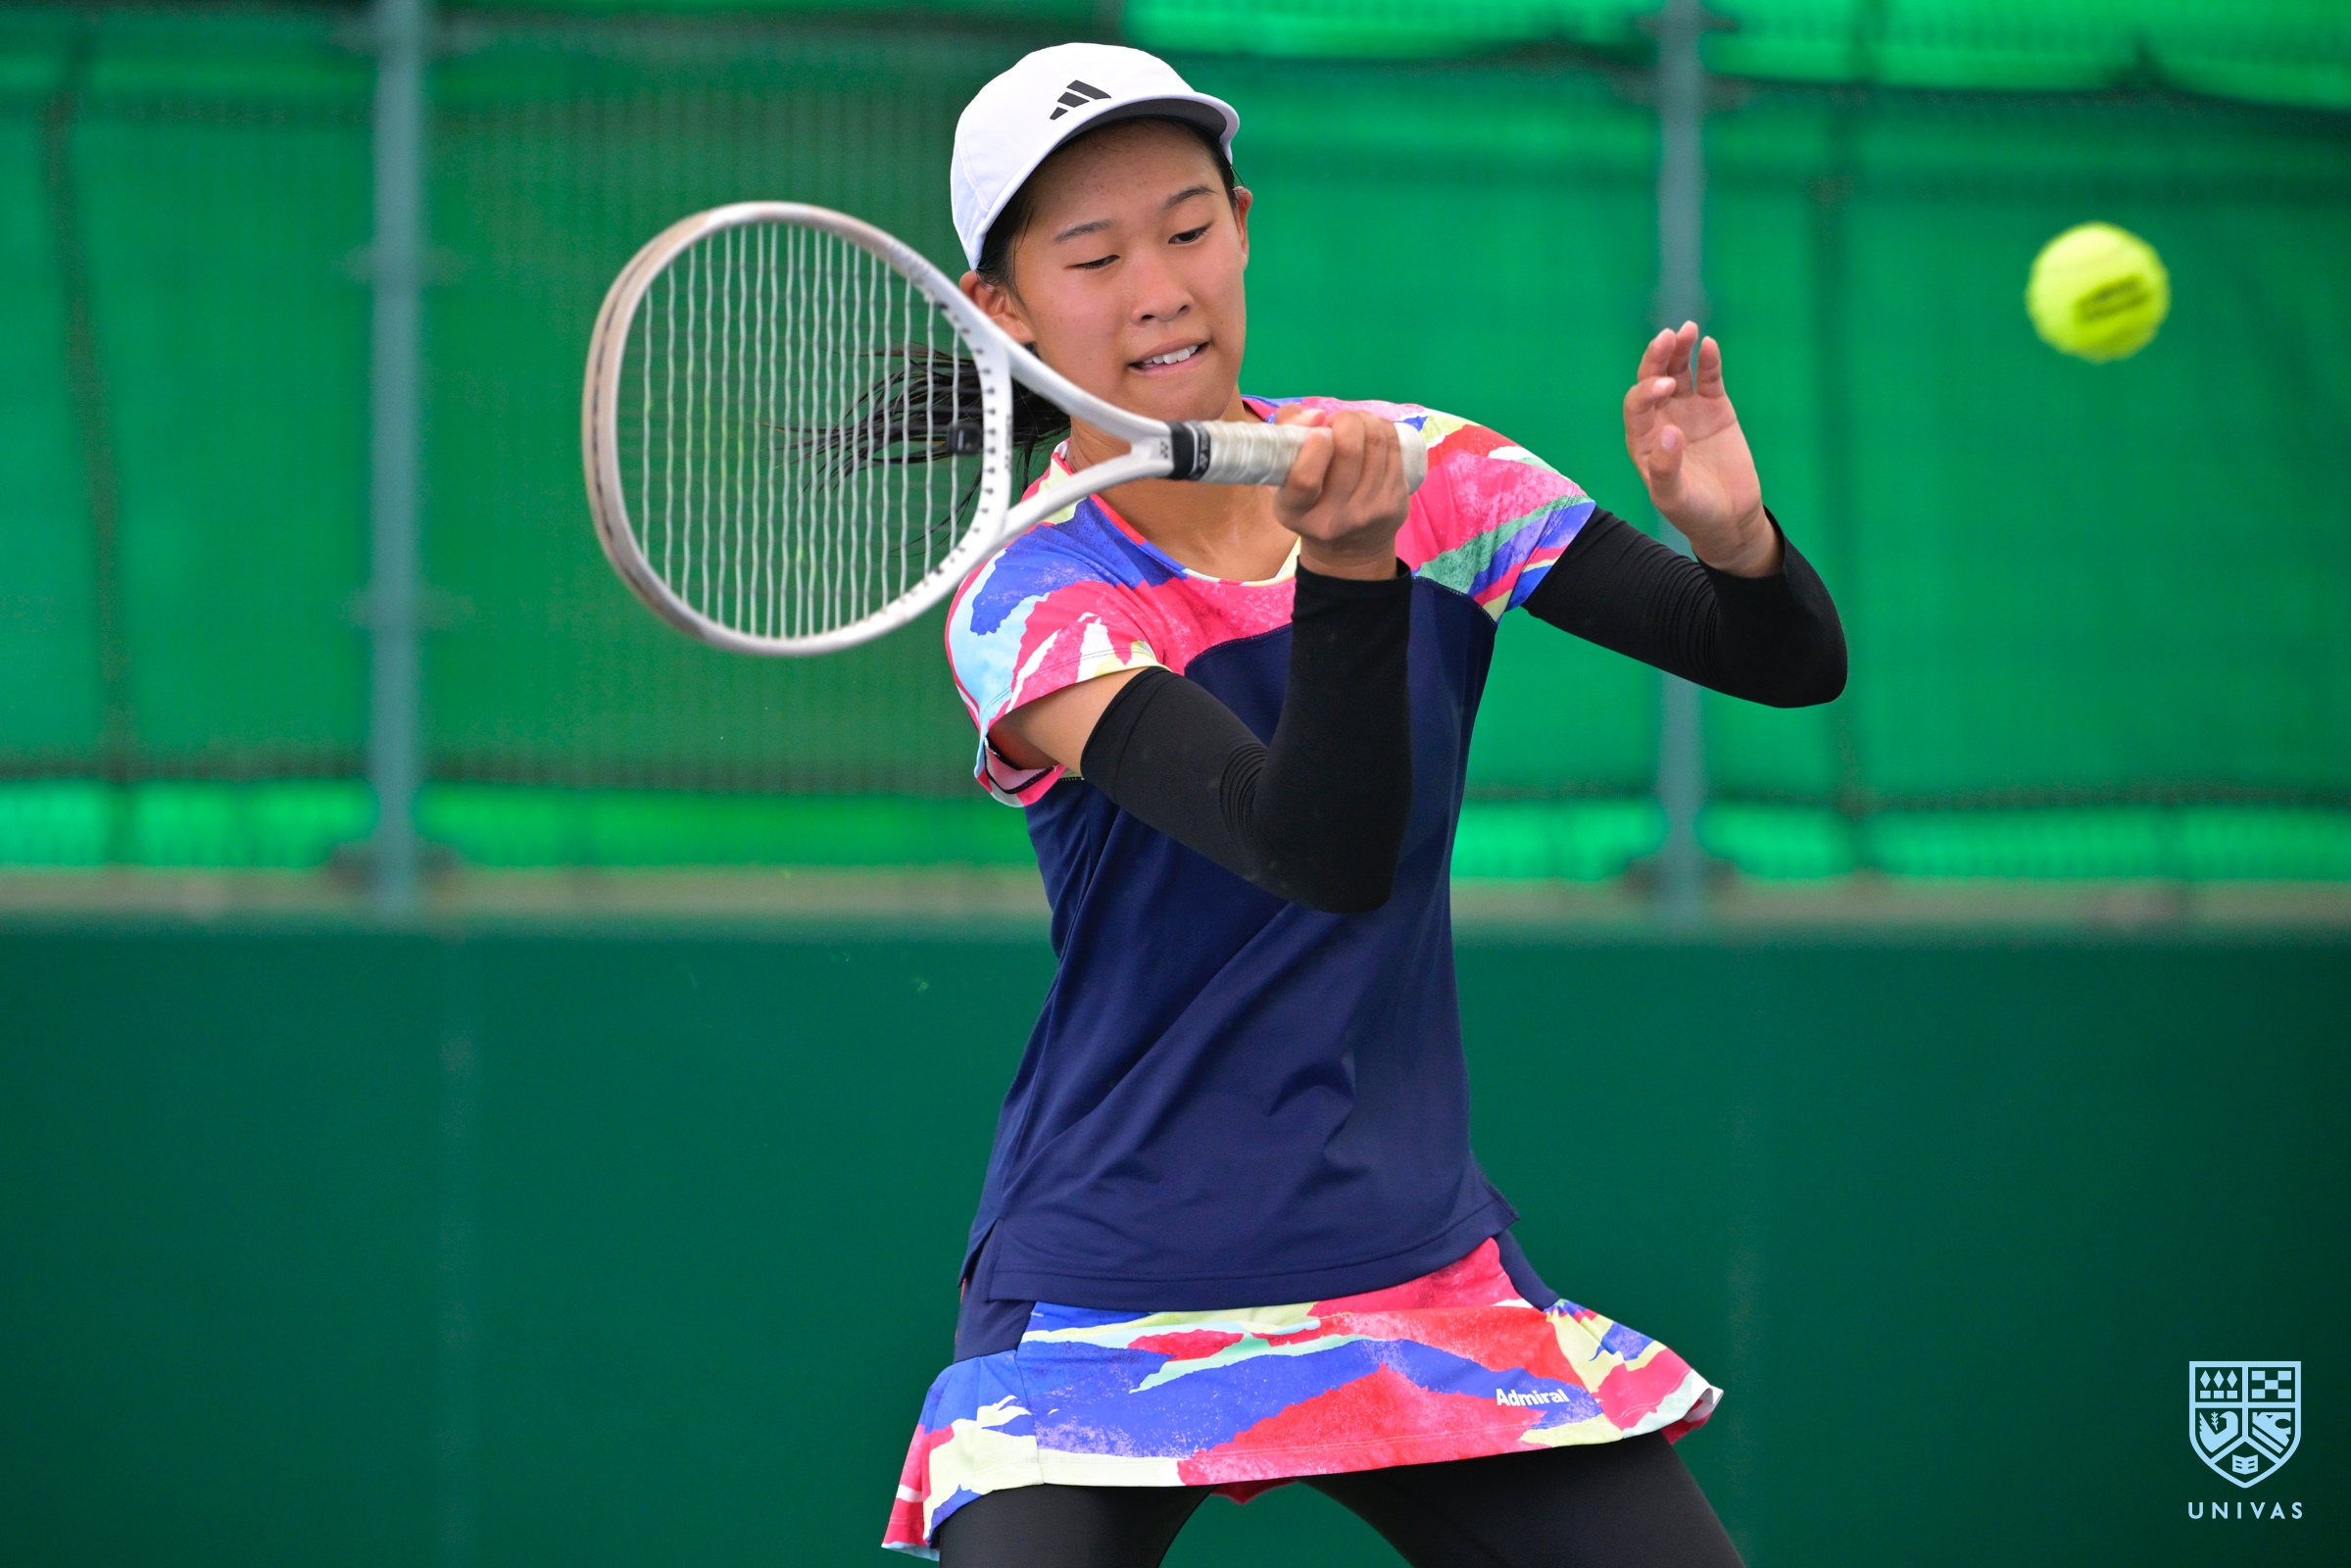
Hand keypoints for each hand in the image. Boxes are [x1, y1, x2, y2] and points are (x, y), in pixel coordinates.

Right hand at [1272, 406, 1407, 579]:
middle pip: (1349, 451)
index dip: (1314, 447)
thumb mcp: (1283, 475)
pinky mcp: (1395, 503)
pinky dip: (1384, 429)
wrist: (1350, 548)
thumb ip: (1287, 434)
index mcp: (1295, 512)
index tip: (1318, 433)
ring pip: (1375, 443)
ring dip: (1366, 420)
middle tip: (1339, 421)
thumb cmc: (1310, 501)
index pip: (1305, 479)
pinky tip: (1373, 431)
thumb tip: (1317, 414)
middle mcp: (1332, 518)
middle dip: (1345, 420)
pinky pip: (1394, 449)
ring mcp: (1368, 512)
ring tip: (1356, 423)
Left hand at [1623, 322, 1777, 576]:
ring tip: (1686, 330)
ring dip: (1679, 351)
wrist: (1729, 517)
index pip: (1637, 405)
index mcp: (1642, 440)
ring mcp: (1687, 410)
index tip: (1667, 387)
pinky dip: (1708, 361)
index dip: (1647, 391)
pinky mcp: (1715, 407)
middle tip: (1666, 337)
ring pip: (1679, 372)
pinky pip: (1708, 378)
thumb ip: (1666, 469)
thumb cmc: (1693, 512)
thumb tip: (1670, 432)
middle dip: (1656, 358)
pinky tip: (1709, 345)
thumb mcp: (1674, 498)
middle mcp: (1660, 419)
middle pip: (1652, 380)